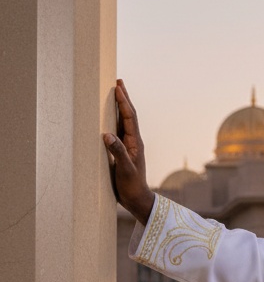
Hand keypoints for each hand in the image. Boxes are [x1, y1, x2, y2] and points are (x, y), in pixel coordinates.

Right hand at [103, 79, 154, 222]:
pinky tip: (108, 118)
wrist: (137, 199)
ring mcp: (128, 146)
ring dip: (119, 107)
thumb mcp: (125, 169)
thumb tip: (107, 134)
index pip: (130, 117)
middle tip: (118, 82)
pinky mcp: (123, 152)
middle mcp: (133, 142)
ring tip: (114, 94)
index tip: (118, 87)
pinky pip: (118, 131)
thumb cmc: (132, 186)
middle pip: (129, 115)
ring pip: (123, 122)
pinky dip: (114, 120)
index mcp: (135, 143)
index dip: (124, 102)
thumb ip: (118, 152)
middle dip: (123, 99)